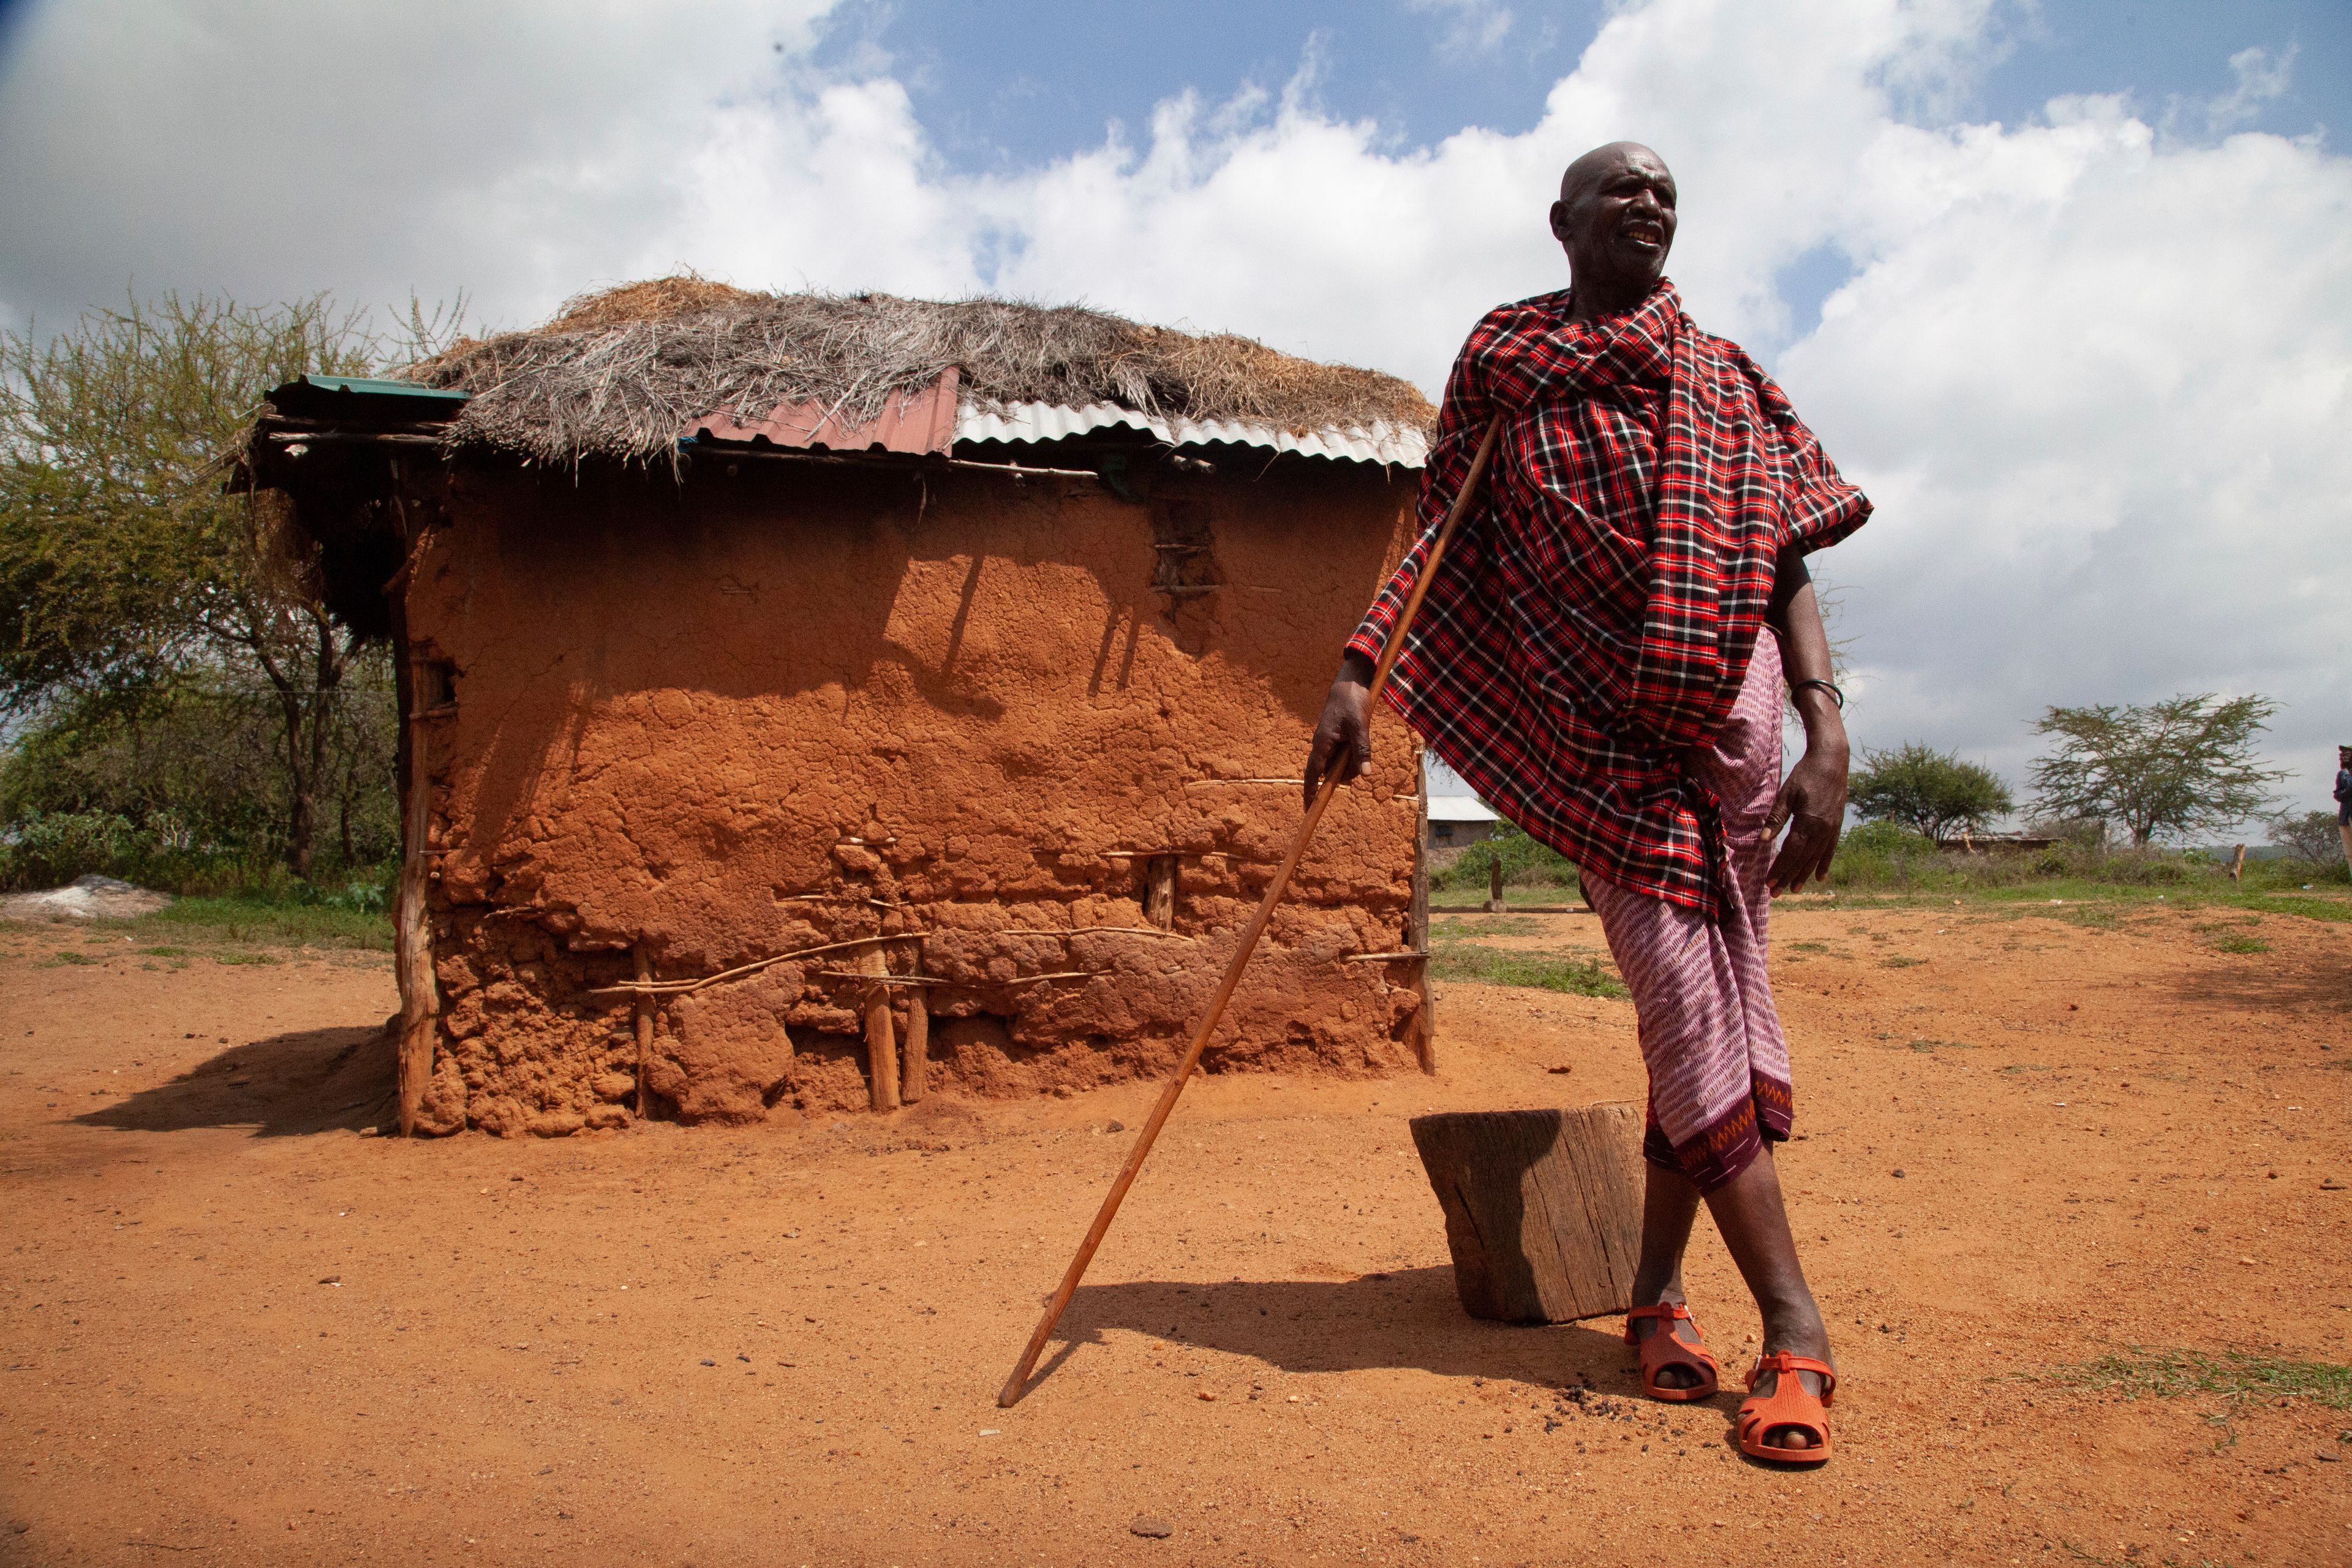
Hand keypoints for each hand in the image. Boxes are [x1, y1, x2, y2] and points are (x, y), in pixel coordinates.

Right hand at [1302, 652, 1375, 809]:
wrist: (1349, 683)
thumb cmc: (1352, 703)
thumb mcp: (1360, 727)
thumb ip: (1361, 751)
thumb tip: (1365, 774)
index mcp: (1322, 744)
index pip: (1312, 775)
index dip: (1311, 793)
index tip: (1309, 809)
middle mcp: (1322, 746)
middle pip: (1331, 772)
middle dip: (1346, 772)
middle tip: (1360, 757)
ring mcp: (1328, 743)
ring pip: (1339, 764)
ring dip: (1352, 760)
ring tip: (1361, 739)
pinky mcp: (1336, 739)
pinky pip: (1343, 754)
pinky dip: (1353, 753)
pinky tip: (1360, 738)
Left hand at [1764, 739, 1847, 893]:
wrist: (1832, 761)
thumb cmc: (1805, 775)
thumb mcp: (1786, 794)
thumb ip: (1776, 818)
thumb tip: (1765, 841)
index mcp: (1809, 822)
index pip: (1792, 852)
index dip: (1780, 869)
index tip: (1769, 882)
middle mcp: (1823, 829)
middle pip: (1803, 859)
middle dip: (1789, 876)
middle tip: (1776, 892)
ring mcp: (1832, 828)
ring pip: (1816, 857)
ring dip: (1804, 874)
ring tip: (1795, 889)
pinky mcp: (1837, 824)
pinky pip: (1830, 849)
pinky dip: (1824, 864)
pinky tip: (1820, 877)